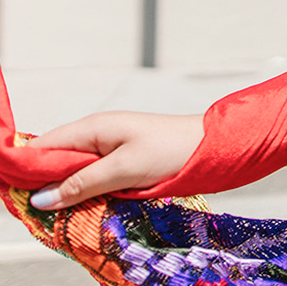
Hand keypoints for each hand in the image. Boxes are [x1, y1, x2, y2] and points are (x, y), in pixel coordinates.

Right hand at [25, 111, 203, 209]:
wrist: (214, 148)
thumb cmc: (173, 151)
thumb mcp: (124, 170)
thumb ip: (83, 183)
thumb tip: (42, 198)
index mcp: (92, 129)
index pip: (43, 146)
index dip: (26, 168)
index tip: (18, 193)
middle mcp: (96, 136)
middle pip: (55, 161)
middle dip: (45, 184)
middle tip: (40, 210)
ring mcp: (109, 149)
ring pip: (73, 172)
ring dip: (67, 191)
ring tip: (62, 211)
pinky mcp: (121, 162)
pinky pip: (92, 178)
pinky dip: (86, 192)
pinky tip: (86, 205)